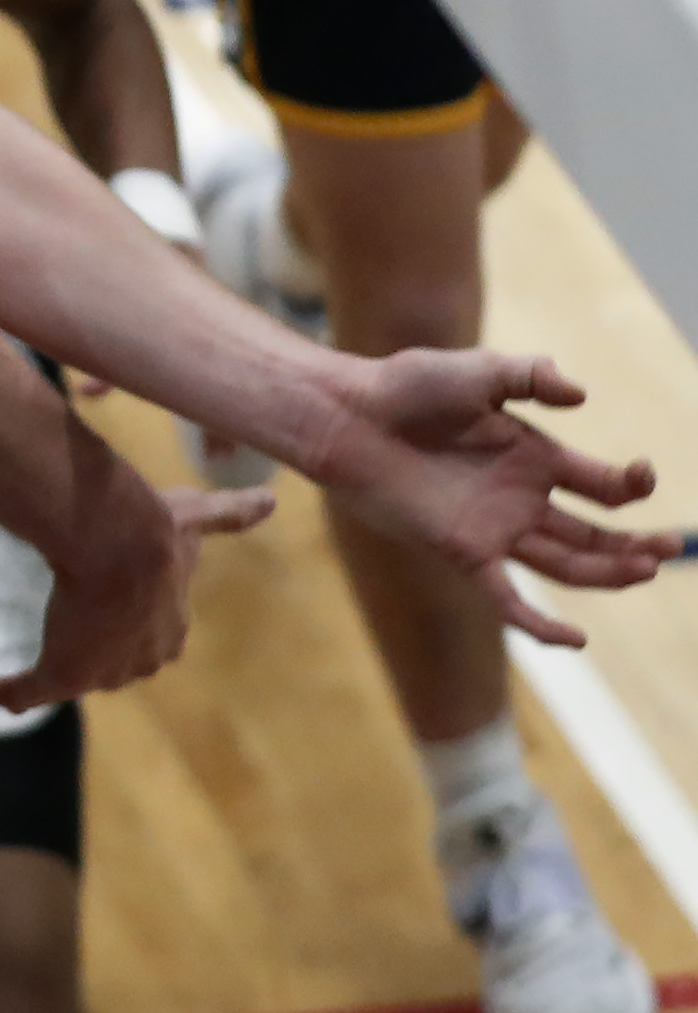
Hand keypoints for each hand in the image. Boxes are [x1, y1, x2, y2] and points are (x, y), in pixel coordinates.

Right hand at [0, 467, 273, 710]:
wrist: (124, 544)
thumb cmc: (158, 531)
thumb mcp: (196, 519)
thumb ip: (232, 516)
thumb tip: (273, 501)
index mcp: (169, 631)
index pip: (147, 640)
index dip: (126, 628)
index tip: (103, 615)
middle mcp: (138, 662)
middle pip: (108, 667)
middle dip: (86, 656)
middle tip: (58, 637)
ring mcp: (97, 674)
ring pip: (64, 680)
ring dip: (39, 677)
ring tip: (8, 677)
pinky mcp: (58, 677)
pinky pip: (17, 693)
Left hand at [314, 349, 665, 639]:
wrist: (348, 417)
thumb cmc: (405, 388)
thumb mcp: (477, 371)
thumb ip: (530, 376)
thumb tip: (580, 394)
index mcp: (533, 456)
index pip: (600, 484)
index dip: (629, 485)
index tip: (641, 476)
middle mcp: (519, 497)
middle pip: (592, 533)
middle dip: (635, 544)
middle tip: (671, 548)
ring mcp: (493, 528)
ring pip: (565, 564)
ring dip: (608, 574)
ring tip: (647, 571)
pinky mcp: (461, 552)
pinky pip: (508, 597)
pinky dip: (540, 624)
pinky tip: (577, 640)